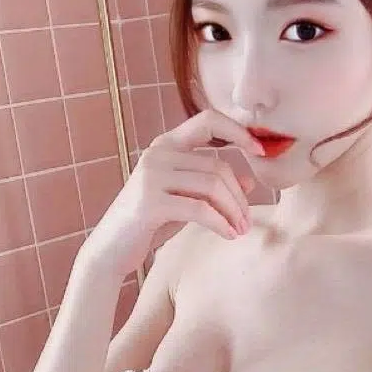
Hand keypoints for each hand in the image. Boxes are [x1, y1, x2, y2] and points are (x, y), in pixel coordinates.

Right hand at [82, 110, 265, 280]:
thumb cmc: (149, 224)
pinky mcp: (151, 202)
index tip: (260, 151)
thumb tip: (249, 181)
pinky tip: (229, 235)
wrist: (111, 250)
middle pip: (218, 165)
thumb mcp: (185, 201)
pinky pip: (200, 208)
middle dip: (239, 196)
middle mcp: (158, 154)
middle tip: (247, 221)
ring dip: (234, 211)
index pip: (208, 121)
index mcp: (166, 145)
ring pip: (213, 186)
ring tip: (240, 230)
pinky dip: (221, 223)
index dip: (238, 131)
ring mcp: (152, 176)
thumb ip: (212, 187)